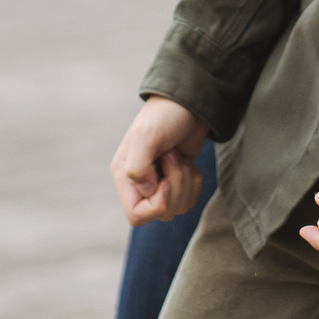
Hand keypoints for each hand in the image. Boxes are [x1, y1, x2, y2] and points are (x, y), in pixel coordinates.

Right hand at [112, 96, 207, 226]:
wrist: (188, 103)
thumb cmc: (165, 115)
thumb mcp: (147, 135)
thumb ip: (138, 166)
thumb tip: (146, 191)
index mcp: (124, 175)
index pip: (136, 215)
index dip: (156, 205)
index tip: (166, 180)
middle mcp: (140, 183)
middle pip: (162, 213)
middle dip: (176, 188)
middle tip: (174, 158)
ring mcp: (160, 184)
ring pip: (178, 208)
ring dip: (186, 182)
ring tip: (179, 156)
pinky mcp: (178, 181)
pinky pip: (190, 200)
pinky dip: (194, 183)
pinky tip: (188, 162)